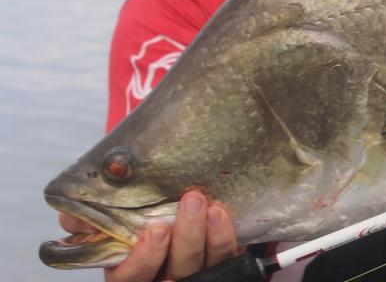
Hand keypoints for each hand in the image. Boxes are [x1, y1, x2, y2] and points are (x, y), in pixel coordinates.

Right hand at [58, 190, 237, 280]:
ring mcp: (193, 275)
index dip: (143, 259)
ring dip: (207, 234)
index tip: (156, 231)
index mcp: (129, 272)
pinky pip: (227, 258)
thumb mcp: (110, 221)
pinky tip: (220, 213)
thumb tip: (70, 216)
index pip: (130, 278)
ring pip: (202, 265)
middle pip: (174, 272)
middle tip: (190, 200)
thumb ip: (87, 219)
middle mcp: (161, 279)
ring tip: (207, 203)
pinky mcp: (221, 266)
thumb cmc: (138, 217)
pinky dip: (224, 236)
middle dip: (184, 237)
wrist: (176, 210)